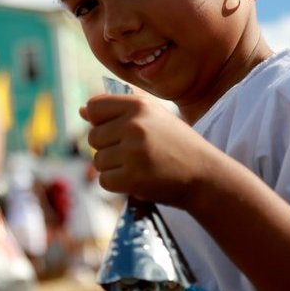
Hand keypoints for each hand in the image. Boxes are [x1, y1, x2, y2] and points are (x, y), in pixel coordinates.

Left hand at [81, 94, 221, 208]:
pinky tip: (138, 180)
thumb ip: (118, 110)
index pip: (94, 107)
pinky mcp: (133, 178)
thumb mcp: (154, 117)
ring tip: (139, 166)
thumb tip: (82, 110)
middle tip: (134, 154)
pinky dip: (117, 185)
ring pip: (97, 161)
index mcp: (139, 105)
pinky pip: (105, 181)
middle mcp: (134, 125)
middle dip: (108, 148)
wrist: (206, 175)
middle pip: (93, 137)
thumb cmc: (177, 144)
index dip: (100, 121)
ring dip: (113, 168)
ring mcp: (133, 152)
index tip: (116, 131)